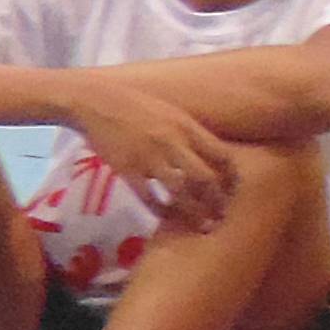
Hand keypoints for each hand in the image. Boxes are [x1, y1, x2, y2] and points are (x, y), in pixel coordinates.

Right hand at [60, 73, 238, 231]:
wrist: (95, 102)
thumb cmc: (135, 105)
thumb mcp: (171, 112)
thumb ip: (190, 133)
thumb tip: (209, 154)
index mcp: (187, 127)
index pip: (222, 156)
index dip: (233, 178)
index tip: (233, 191)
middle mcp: (173, 143)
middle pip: (206, 178)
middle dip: (218, 201)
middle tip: (221, 215)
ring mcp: (149, 158)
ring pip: (180, 192)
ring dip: (195, 213)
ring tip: (203, 226)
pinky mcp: (127, 169)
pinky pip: (149, 197)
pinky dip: (161, 211)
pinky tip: (168, 218)